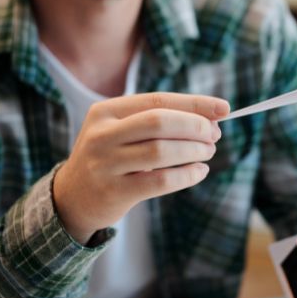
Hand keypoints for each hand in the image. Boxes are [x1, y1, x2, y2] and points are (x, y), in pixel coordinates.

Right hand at [52, 93, 229, 243]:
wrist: (73, 197)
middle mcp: (102, 135)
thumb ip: (159, 121)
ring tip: (208, 152)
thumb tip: (213, 117)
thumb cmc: (111, 157)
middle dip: (195, 126)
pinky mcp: (114, 192)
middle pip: (159, 122)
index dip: (194, 104)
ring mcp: (105, 164)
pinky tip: (199, 172)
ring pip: (161, 151)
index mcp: (106, 111)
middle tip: (214, 135)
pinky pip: (160, 181)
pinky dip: (186, 175)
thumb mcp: (123, 131)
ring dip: (193, 151)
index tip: (224, 108)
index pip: (158, 100)